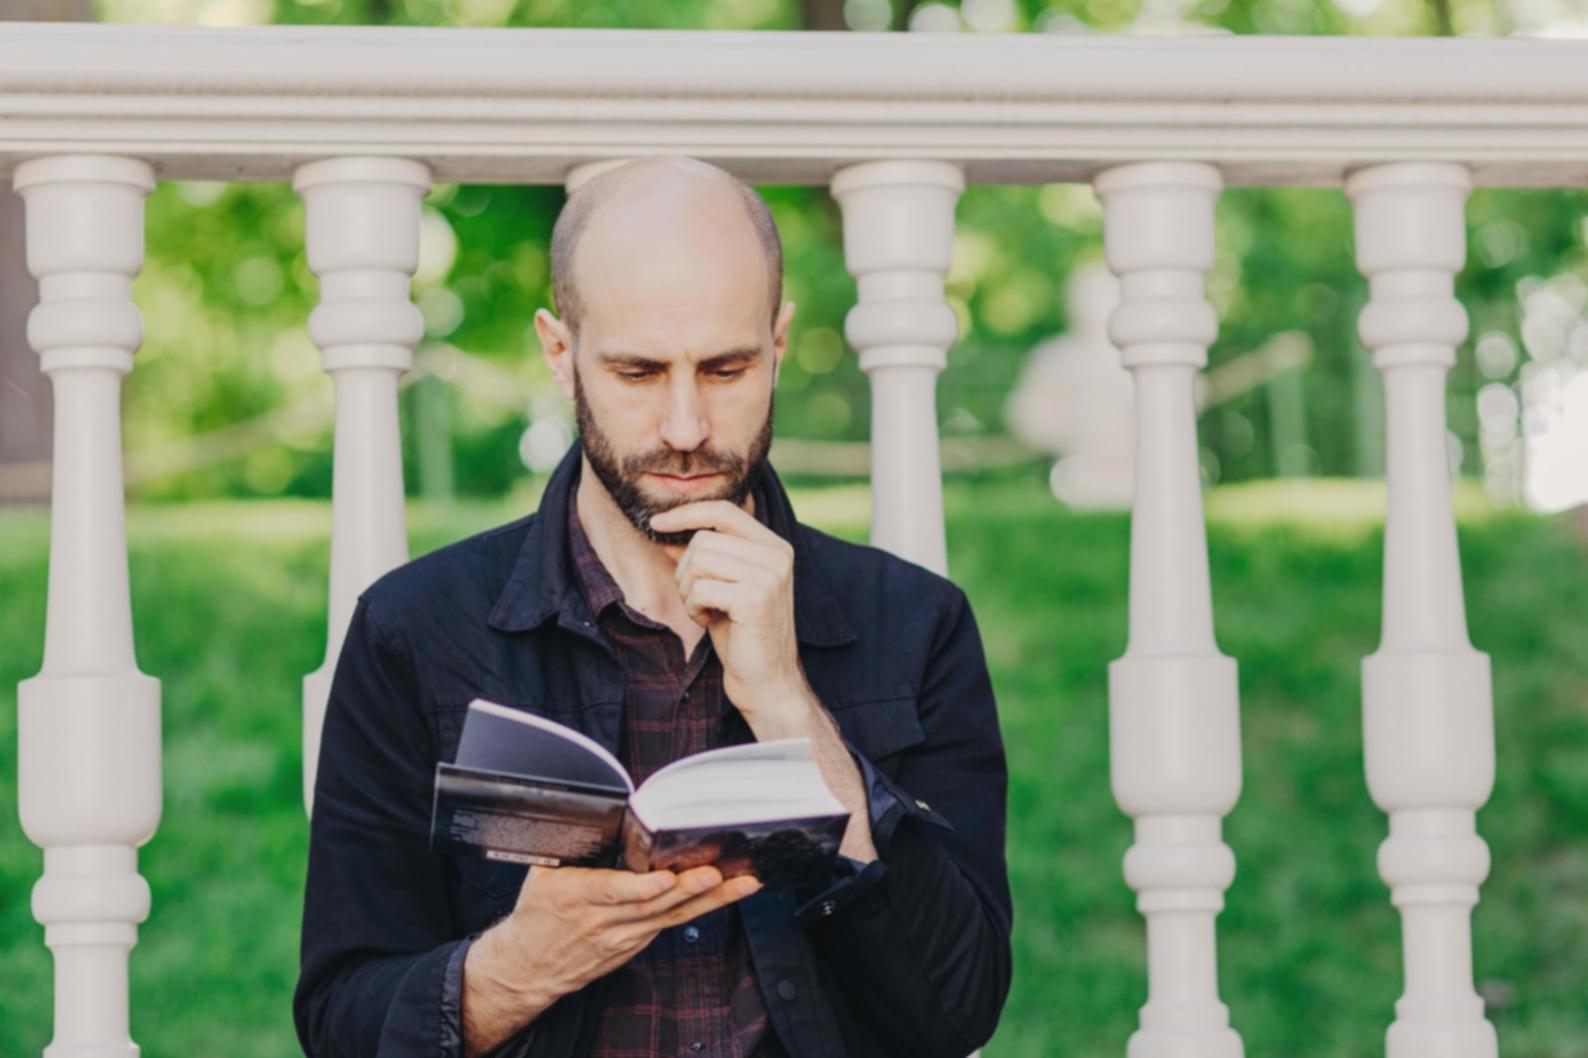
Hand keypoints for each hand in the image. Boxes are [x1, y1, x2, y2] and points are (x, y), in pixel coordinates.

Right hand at [479, 864, 760, 1008]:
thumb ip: (572, 847)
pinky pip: (672, 924)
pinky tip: (727, 894)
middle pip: (653, 905)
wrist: (529, 967)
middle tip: (717, 873)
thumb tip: (597, 810)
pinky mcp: (636, 945)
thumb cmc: (538, 912)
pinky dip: (701, 909)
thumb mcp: (543, 874)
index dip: (642, 887)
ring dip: (710, 900)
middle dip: (688, 888)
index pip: (613, 892)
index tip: (666, 878)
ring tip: (743, 883)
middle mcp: (604, 921)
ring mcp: (624, 937)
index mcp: (577, 896)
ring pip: (672, 917)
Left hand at [648, 500, 809, 730]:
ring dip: (689, 590)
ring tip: (705, 610)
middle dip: (685, 570)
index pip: (723, 510)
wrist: (768, 682)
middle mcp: (777, 555)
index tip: (656, 523)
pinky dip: (694, 607)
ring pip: (699, 561)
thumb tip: (667, 529)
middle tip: (698, 599)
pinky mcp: (755, 599)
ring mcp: (769, 576)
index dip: (686, 513)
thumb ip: (703, 557)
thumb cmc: (742, 636)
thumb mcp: (721, 588)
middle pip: (704, 538)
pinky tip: (709, 622)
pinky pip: (701, 588)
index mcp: (773, 546)